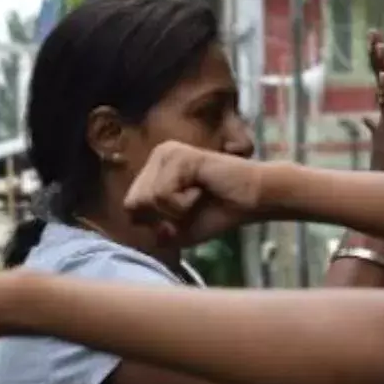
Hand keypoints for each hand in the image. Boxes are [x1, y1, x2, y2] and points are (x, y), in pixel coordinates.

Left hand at [123, 142, 263, 245]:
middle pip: (133, 203)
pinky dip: (184, 203)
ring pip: (147, 200)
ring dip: (176, 210)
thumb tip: (139, 228)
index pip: (130, 206)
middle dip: (163, 216)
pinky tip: (202, 190)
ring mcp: (167, 152)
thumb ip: (155, 231)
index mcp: (154, 169)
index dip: (154, 222)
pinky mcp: (179, 156)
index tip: (184, 213)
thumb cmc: (219, 212)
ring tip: (198, 196)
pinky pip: (164, 195)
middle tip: (192, 205)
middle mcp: (157, 155)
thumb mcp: (180, 230)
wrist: (253, 200)